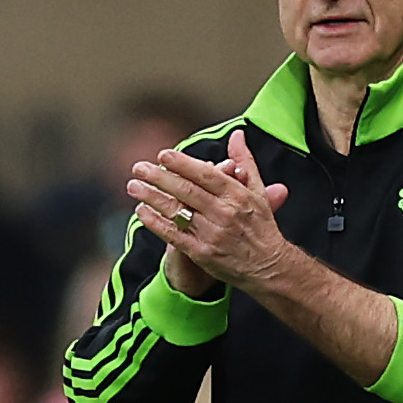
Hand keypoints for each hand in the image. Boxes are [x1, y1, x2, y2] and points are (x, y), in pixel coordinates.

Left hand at [128, 128, 293, 293]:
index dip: (183, 164)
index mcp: (238, 195)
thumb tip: (237, 134)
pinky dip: (156, 223)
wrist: (269, 268)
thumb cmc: (261, 227)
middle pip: (187, 191)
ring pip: (177, 212)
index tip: (163, 154)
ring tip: (133, 186)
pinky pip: (174, 235)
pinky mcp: (202, 253)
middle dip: (160, 177)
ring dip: (152, 198)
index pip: (206, 175)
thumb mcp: (258, 192)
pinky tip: (141, 212)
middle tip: (139, 167)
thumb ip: (245, 162)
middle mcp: (225, 213)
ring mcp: (212, 234)